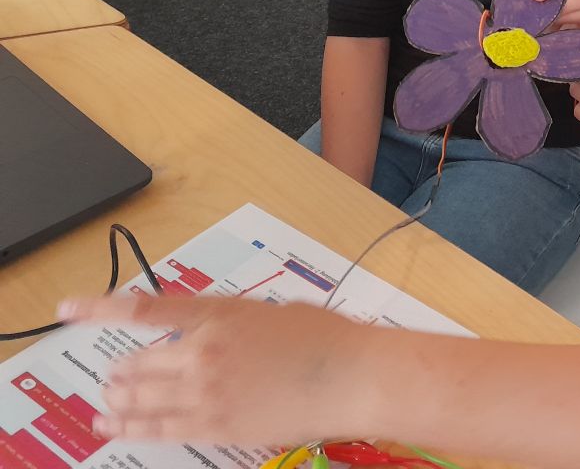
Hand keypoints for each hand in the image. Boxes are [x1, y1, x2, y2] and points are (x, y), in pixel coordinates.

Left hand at [56, 295, 378, 444]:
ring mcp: (207, 391)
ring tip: (103, 405)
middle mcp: (205, 350)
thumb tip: (212, 330)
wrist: (351, 376)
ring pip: (141, 397)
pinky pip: (160, 429)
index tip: (69, 310)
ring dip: (118, 400)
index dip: (100, 308)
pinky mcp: (217, 425)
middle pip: (138, 362)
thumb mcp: (273, 312)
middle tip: (112, 375)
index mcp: (220, 313)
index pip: (146, 308)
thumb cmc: (324, 338)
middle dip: (121, 369)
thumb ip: (233, 320)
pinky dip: (132, 427)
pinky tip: (114, 426)